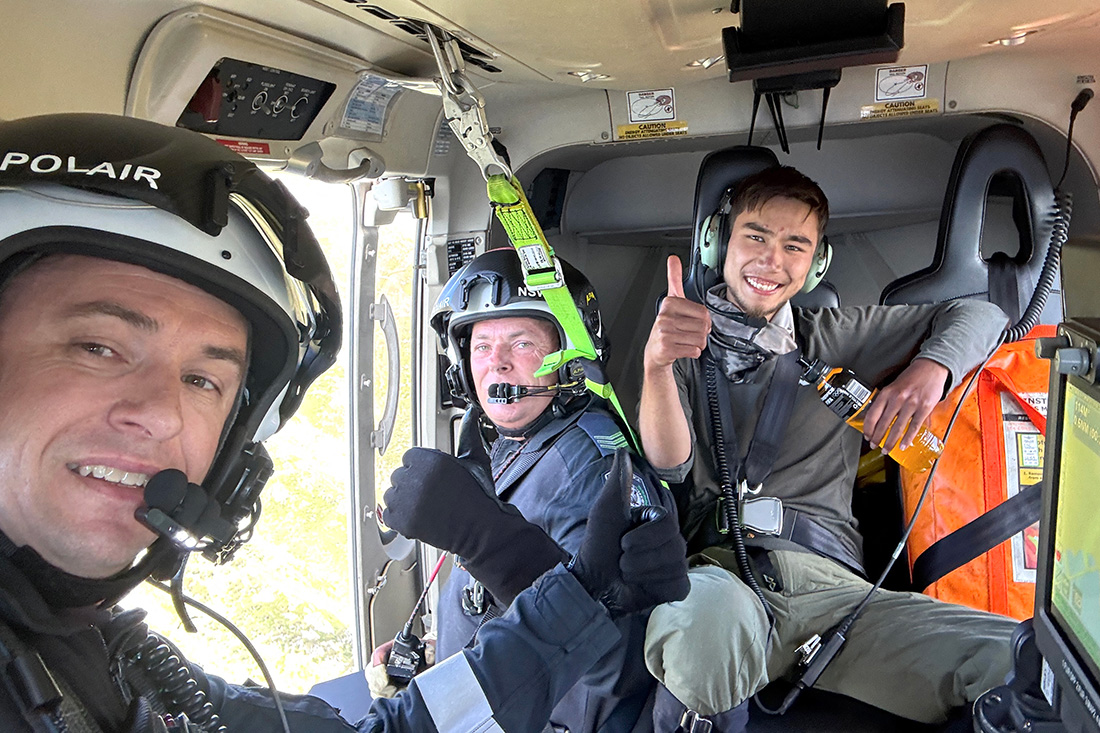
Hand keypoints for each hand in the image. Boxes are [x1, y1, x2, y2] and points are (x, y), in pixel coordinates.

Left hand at [382, 412, 566, 604]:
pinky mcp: (403, 521)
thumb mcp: (475, 461)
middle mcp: (417, 478)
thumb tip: (470, 414)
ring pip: (392, 495)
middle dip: (413, 486)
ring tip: (427, 508)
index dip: (422, 469)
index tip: (434, 480)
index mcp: (432, 460)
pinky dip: (400, 520)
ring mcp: (408, 501)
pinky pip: (388, 515)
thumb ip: (467, 435)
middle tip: (433, 496)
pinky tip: (419, 519)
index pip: (409, 457)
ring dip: (404, 502)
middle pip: (399, 475)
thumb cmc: (479, 497)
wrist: (481, 530)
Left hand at [570, 450, 688, 616]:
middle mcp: (670, 541)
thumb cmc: (598, 545)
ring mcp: (675, 564)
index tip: (624, 541)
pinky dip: (657, 586)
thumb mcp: (607, 510)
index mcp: (657, 522)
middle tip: (623, 560)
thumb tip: (623, 450)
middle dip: (639, 556)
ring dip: (643, 572)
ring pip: (674, 565)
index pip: (668, 523)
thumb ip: (619, 481)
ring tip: (629, 574)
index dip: (643, 536)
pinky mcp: (676, 587)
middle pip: (673, 545)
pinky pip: (678, 584)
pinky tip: (644, 586)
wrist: (594, 584)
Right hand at [644, 256, 711, 371]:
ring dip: (698, 344)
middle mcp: (665, 317)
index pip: (703, 312)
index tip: (694, 322)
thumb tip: (673, 258)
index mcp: (670, 303)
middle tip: (690, 333)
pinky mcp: (667, 348)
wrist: (655, 351)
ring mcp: (665, 332)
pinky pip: (694, 350)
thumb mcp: (671, 300)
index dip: (704, 320)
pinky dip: (693, 352)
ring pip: (700, 339)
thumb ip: (674, 278)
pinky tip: (683, 348)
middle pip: (703, 326)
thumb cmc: (667, 326)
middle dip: (701, 333)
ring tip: (686, 341)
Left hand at [861, 358, 948, 452]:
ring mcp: (911, 404)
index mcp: (887, 393)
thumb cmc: (911, 378)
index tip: (866, 436)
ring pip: (897, 427)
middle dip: (877, 438)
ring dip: (890, 441)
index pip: (873, 414)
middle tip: (874, 446)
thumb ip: (886, 401)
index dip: (868, 428)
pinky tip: (903, 446)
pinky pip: (914, 426)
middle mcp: (897, 399)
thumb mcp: (894, 386)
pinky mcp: (924, 407)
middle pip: (883, 424)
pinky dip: (908, 438)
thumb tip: (878, 418)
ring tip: (886, 449)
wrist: (931, 368)